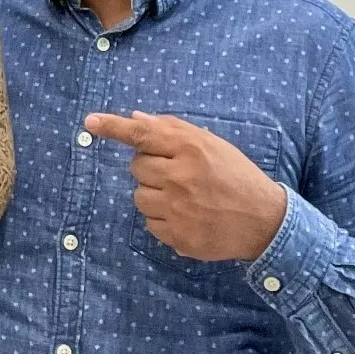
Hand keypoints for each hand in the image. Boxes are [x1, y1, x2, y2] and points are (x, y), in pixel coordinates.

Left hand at [84, 110, 287, 261]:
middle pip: (136, 167)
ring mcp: (178, 209)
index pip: (143, 134)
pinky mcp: (178, 236)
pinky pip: (149, 224)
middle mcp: (181, 177)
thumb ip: (173, 130)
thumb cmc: (236, 176)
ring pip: (139, 197)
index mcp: (191, 149)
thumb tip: (136, 118)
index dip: (114, 127)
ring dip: (154, 195)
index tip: (90, 123)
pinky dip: (162, 220)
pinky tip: (186, 216)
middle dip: (150, 169)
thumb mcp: (212, 145)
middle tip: (176, 174)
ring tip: (183, 198)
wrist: (264, 220)